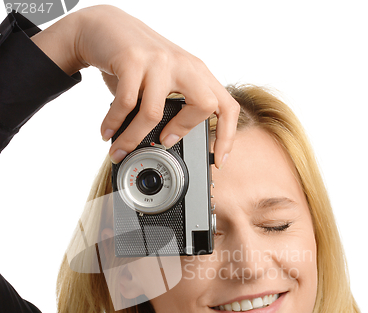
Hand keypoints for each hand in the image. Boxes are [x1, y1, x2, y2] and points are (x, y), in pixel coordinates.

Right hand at [32, 5, 239, 168]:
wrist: (102, 25)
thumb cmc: (134, 60)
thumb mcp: (164, 79)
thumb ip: (172, 106)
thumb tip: (167, 145)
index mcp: (196, 72)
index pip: (226, 105)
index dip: (226, 136)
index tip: (218, 160)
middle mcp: (183, 64)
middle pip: (205, 105)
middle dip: (184, 131)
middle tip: (163, 143)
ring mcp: (159, 60)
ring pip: (154, 113)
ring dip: (132, 138)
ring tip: (119, 149)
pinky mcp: (132, 59)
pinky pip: (126, 104)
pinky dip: (114, 123)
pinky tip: (107, 132)